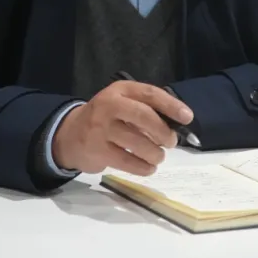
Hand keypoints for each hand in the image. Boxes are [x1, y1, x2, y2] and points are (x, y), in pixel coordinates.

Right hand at [52, 81, 193, 175]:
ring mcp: (101, 128)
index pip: (150, 94)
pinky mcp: (97, 150)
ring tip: (159, 157)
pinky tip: (148, 167)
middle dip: (163, 131)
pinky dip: (143, 167)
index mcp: (120, 90)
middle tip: (171, 142)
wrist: (69, 134)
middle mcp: (109, 105)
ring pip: (137, 142)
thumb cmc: (106, 118)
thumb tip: (177, 125)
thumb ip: (145, 108)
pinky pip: (127, 161)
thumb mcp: (122, 102)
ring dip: (155, 153)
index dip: (171, 105)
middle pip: (144, 117)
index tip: (188, 117)